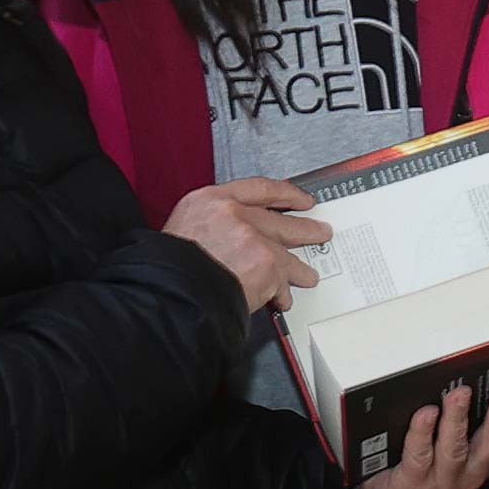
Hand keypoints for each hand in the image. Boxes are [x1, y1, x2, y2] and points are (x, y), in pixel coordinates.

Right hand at [170, 177, 328, 306]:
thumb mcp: (183, 230)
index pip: (258, 188)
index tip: (299, 197)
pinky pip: (281, 283)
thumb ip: (212, 225)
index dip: (284, 193)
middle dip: (304, 228)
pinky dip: (281, 295)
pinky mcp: (267, 264)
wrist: (170, 291)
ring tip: (308, 276)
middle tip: (319, 231)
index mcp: (210, 200)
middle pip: (280, 219)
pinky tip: (283, 300)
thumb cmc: (169, 269)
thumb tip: (231, 237)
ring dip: (299, 269)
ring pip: (287, 254)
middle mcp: (234, 213)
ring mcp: (254, 238)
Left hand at [359, 371, 488, 488]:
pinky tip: (426, 413)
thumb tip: (480, 372)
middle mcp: (475, 468)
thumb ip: (472, 416)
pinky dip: (422, 432)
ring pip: (456, 447)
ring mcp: (446, 478)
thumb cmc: (427, 463)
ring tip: (460, 392)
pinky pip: (419, 454)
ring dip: (459, 418)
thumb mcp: (457, 442)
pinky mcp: (417, 483)